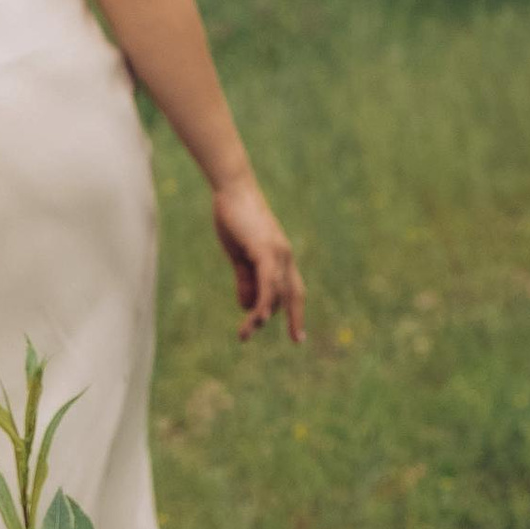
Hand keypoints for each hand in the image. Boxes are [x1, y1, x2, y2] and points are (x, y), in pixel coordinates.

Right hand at [211, 174, 304, 343]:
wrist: (232, 189)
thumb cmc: (234, 217)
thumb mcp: (238, 253)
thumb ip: (245, 279)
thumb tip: (248, 306)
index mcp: (280, 257)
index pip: (293, 290)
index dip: (295, 312)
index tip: (297, 336)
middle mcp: (285, 256)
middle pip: (291, 294)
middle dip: (291, 319)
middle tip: (289, 339)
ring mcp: (277, 253)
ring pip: (276, 292)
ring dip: (261, 315)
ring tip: (246, 333)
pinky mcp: (265, 249)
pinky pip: (268, 281)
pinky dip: (264, 300)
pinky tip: (257, 316)